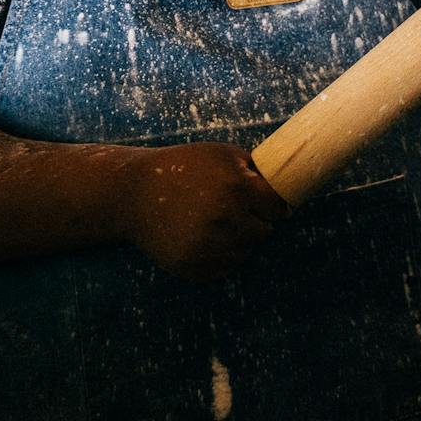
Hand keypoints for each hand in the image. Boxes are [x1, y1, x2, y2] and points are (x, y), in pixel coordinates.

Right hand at [121, 142, 290, 280]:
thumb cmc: (181, 167)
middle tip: (234, 210)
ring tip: (214, 221)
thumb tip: (288, 183)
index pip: (278, 207)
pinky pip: (225, 267)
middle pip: (264, 232)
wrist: (132, 194)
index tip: (267, 203)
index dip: (272, 204)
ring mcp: (209, 246)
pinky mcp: (193, 266)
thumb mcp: (221, 154)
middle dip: (254, 221)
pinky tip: (202, 237)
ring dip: (238, 239)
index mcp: (237, 188)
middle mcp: (225, 219)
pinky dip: (220, 255)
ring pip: (245, 251)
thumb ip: (255, 169)